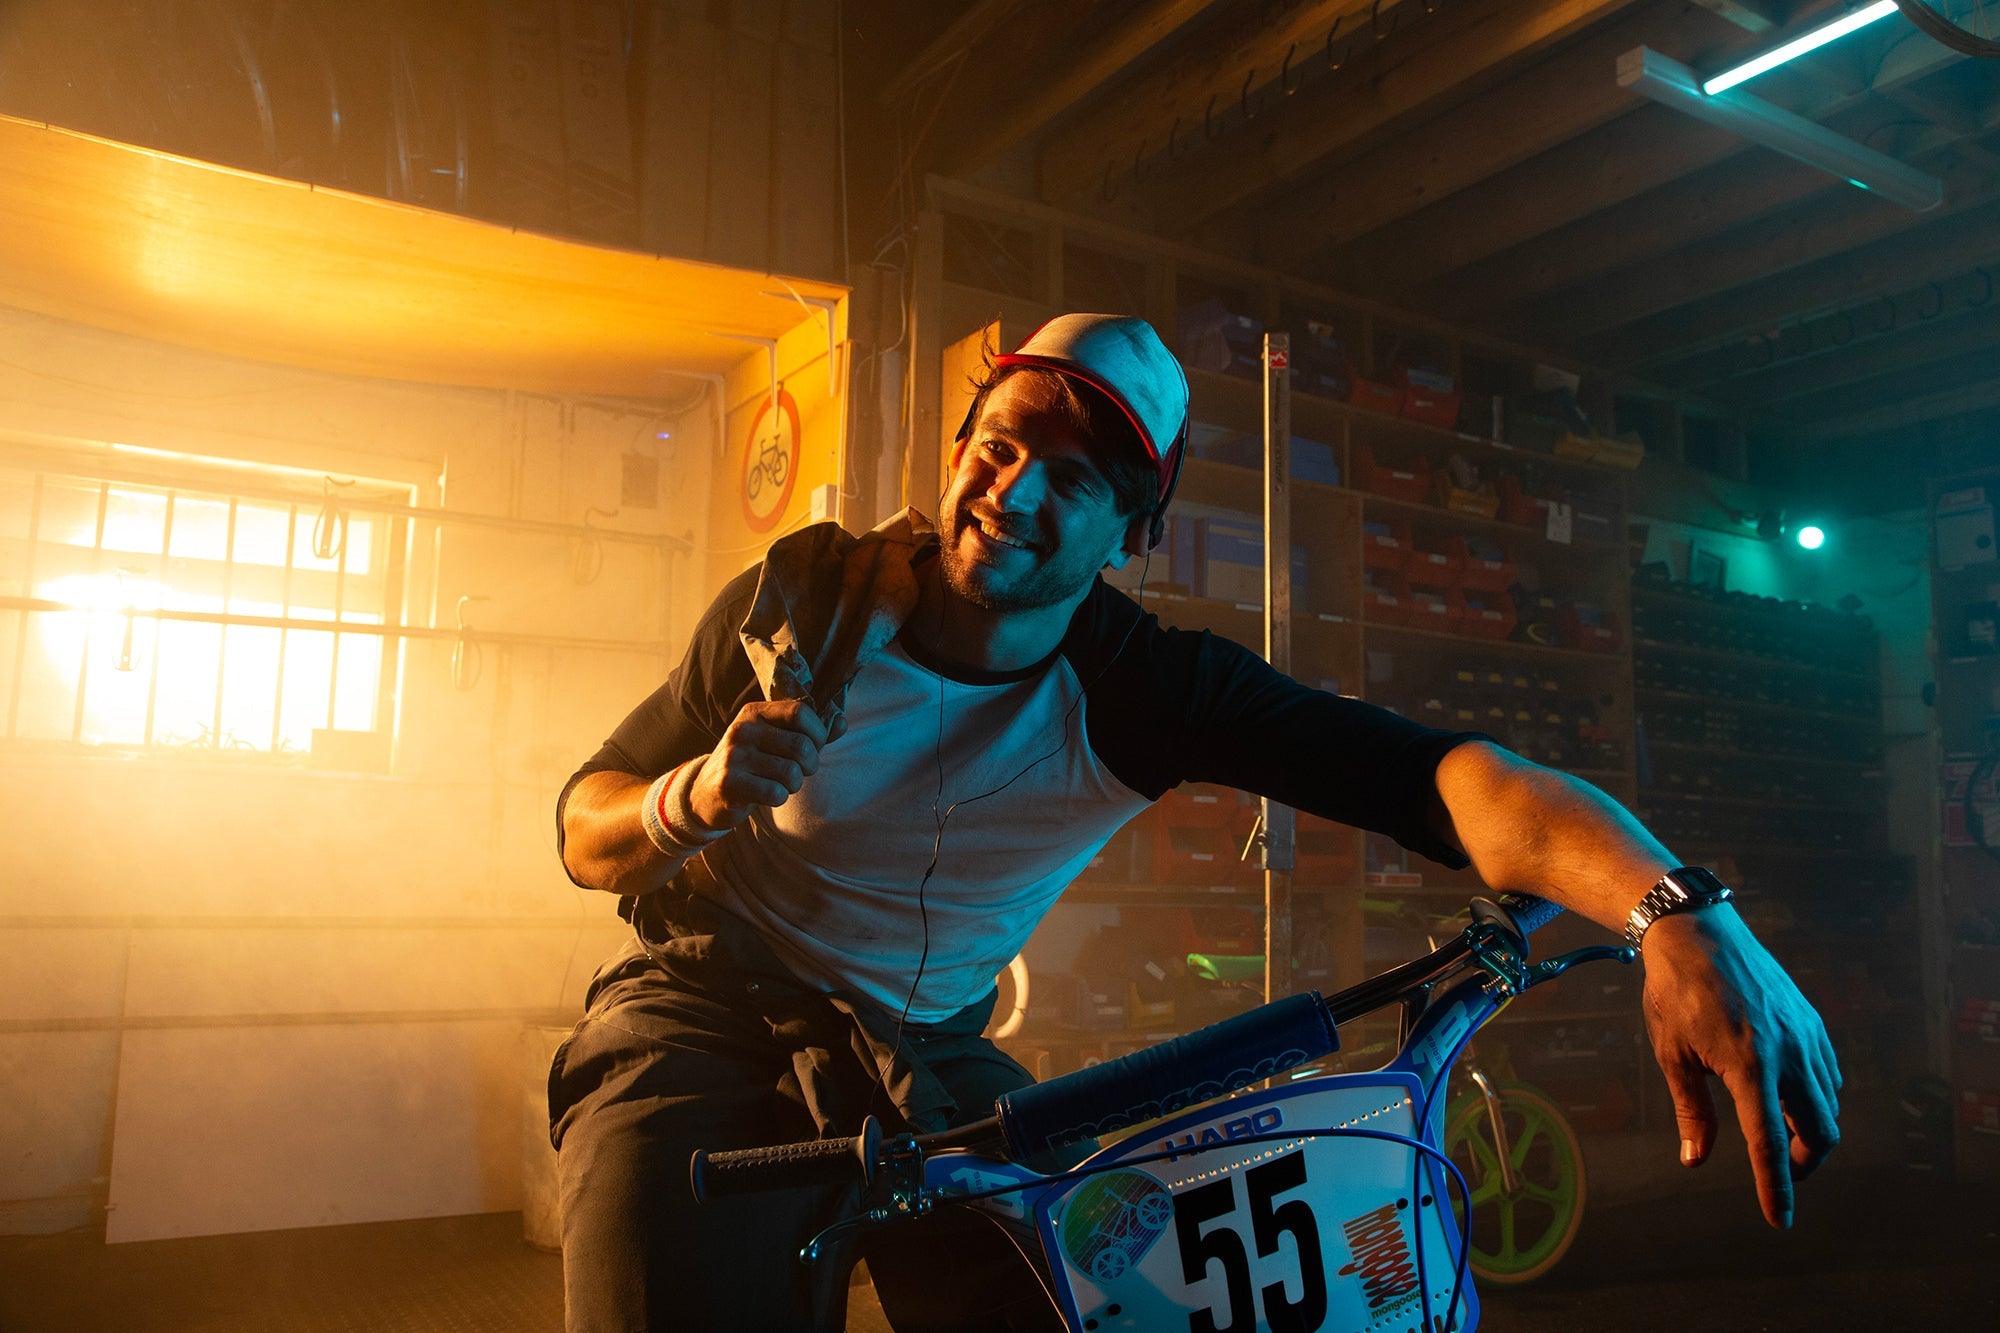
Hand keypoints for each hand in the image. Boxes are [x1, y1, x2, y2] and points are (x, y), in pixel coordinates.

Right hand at [688, 699, 842, 830]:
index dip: (817, 733)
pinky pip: (775, 792)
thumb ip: (809, 732)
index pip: (800, 712)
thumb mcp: (774, 741)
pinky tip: (767, 795)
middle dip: (810, 765)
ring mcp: (734, 756)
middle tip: (798, 772)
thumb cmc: (750, 764)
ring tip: (781, 783)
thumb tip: (842, 722)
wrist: (705, 792)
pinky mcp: (730, 783)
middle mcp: (743, 729)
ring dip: (794, 784)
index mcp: (755, 712)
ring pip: (791, 772)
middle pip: (801, 746)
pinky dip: (779, 797)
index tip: (814, 746)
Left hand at [1639, 905, 1841, 1227]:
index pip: (1769, 1142)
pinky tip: (1788, 1097)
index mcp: (1748, 1065)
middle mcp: (1788, 1052)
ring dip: (1810, 1130)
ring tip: (1777, 1135)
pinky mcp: (1812, 1021)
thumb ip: (1692, 1110)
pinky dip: (1815, 1097)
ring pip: (1828, 1104)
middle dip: (1804, 1162)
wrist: (1697, 933)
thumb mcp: (1672, 1054)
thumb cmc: (1675, 992)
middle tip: (1779, 1172)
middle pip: (1819, 1130)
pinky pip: (1827, 1074)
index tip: (1778, 1218)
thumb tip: (1695, 1159)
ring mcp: (1806, 1035)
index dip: (1775, 1187)